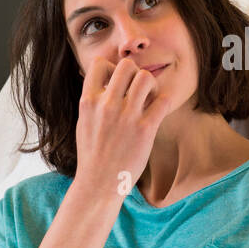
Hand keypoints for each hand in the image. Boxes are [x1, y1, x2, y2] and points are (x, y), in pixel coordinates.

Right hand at [74, 56, 173, 202]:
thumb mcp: (83, 122)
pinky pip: (163, 101)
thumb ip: (93, 101)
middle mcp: (106, 105)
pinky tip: (159, 112)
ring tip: (150, 100)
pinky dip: (165, 102)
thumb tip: (106, 83)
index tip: (118, 83)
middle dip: (135, 73)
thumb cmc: (92, 154)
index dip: (112, 68)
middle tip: (138, 91)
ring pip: (146, 77)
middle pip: (127, 65)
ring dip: (151, 85)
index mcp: (88, 101)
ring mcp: (126, 116)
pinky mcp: (145, 129)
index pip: (100, 63)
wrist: (98, 184)